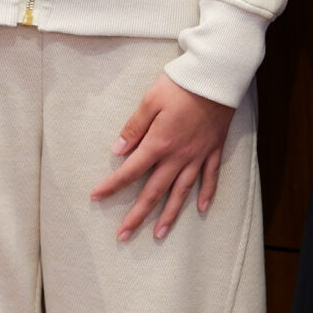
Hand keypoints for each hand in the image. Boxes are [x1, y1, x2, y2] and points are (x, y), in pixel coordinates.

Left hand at [91, 75, 234, 241]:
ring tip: (159, 234)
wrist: (217, 76)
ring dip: (169, 214)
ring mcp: (198, 155)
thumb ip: (134, 127)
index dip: (112, 185)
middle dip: (138, 215)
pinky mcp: (214, 149)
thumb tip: (117, 151)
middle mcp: (178, 156)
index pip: (131, 171)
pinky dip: (207, 193)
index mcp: (159, 143)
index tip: (96, 197)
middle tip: (123, 236)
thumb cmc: (181, 84)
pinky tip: (201, 208)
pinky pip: (211, 177)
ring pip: (182, 191)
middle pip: (155, 191)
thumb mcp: (151, 100)